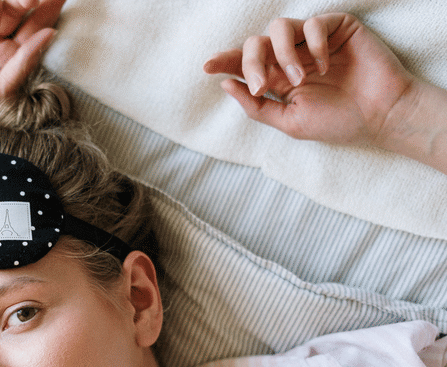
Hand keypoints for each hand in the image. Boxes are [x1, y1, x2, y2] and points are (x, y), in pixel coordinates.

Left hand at [203, 13, 416, 148]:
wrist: (381, 115)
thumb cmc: (337, 122)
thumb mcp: (289, 121)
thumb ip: (257, 106)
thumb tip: (226, 85)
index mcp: (279, 79)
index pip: (245, 64)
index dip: (225, 62)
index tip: (206, 66)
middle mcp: (292, 57)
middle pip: (257, 43)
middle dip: (251, 62)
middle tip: (260, 85)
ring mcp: (314, 41)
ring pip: (280, 27)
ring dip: (282, 55)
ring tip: (299, 80)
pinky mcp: (337, 28)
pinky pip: (314, 23)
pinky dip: (315, 45)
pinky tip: (326, 66)